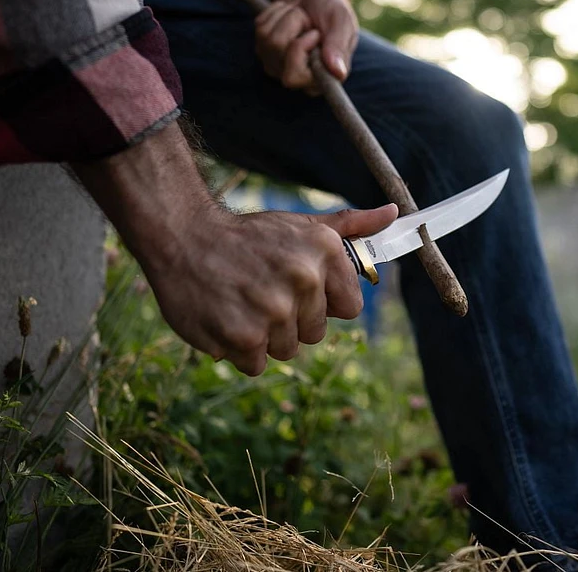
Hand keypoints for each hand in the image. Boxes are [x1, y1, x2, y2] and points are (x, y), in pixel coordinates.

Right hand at [145, 203, 396, 375]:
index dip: (324, 303)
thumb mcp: (302, 224)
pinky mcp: (244, 337)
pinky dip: (239, 350)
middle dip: (290, 319)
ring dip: (264, 336)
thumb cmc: (248, 236)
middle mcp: (304, 279)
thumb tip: (395, 213)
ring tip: (241, 301)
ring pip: (286, 351)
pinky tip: (225, 317)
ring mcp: (274, 310)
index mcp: (325, 251)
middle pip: (314, 333)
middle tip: (261, 290)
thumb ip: (350, 226)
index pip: (350, 308)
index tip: (298, 288)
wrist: (182, 237)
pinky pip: (256, 364)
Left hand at [254, 0, 357, 92]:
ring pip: (267, 37)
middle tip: (310, 23)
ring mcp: (277, 65)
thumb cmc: (334, 13)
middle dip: (293, 24)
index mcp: (320, 79)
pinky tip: (291, 17)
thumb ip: (339, 47)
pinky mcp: (263, 50)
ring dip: (287, 17)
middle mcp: (296, 78)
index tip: (316, 34)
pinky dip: (277, 13)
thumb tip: (338, 72)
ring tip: (303, 18)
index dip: (300, 49)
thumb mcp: (342, 23)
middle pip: (276, 49)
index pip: (293, 78)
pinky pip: (261, 26)